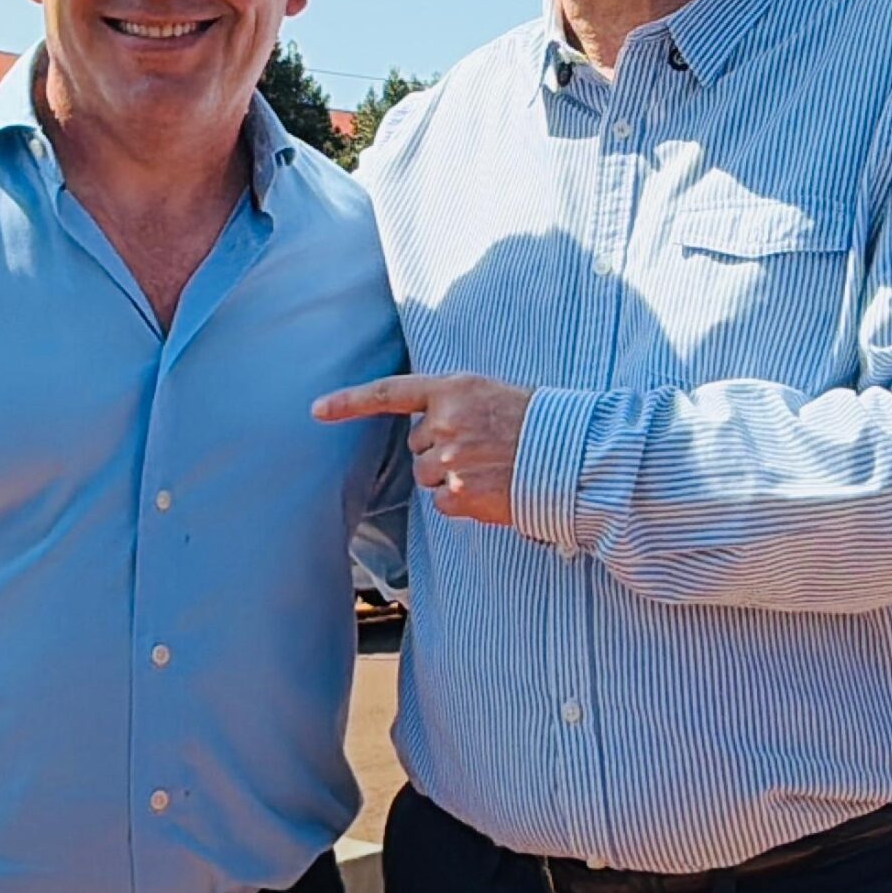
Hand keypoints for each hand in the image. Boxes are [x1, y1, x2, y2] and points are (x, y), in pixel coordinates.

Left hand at [313, 373, 531, 528]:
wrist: (574, 456)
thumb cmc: (539, 423)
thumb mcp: (494, 394)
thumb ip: (457, 405)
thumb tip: (429, 430)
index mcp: (453, 389)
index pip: (390, 393)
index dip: (350, 402)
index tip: (317, 410)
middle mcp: (445, 422)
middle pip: (418, 446)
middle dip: (442, 450)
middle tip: (484, 448)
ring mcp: (450, 460)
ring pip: (428, 476)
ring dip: (451, 478)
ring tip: (492, 469)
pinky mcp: (459, 494)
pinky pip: (443, 503)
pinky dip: (463, 502)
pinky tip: (491, 490)